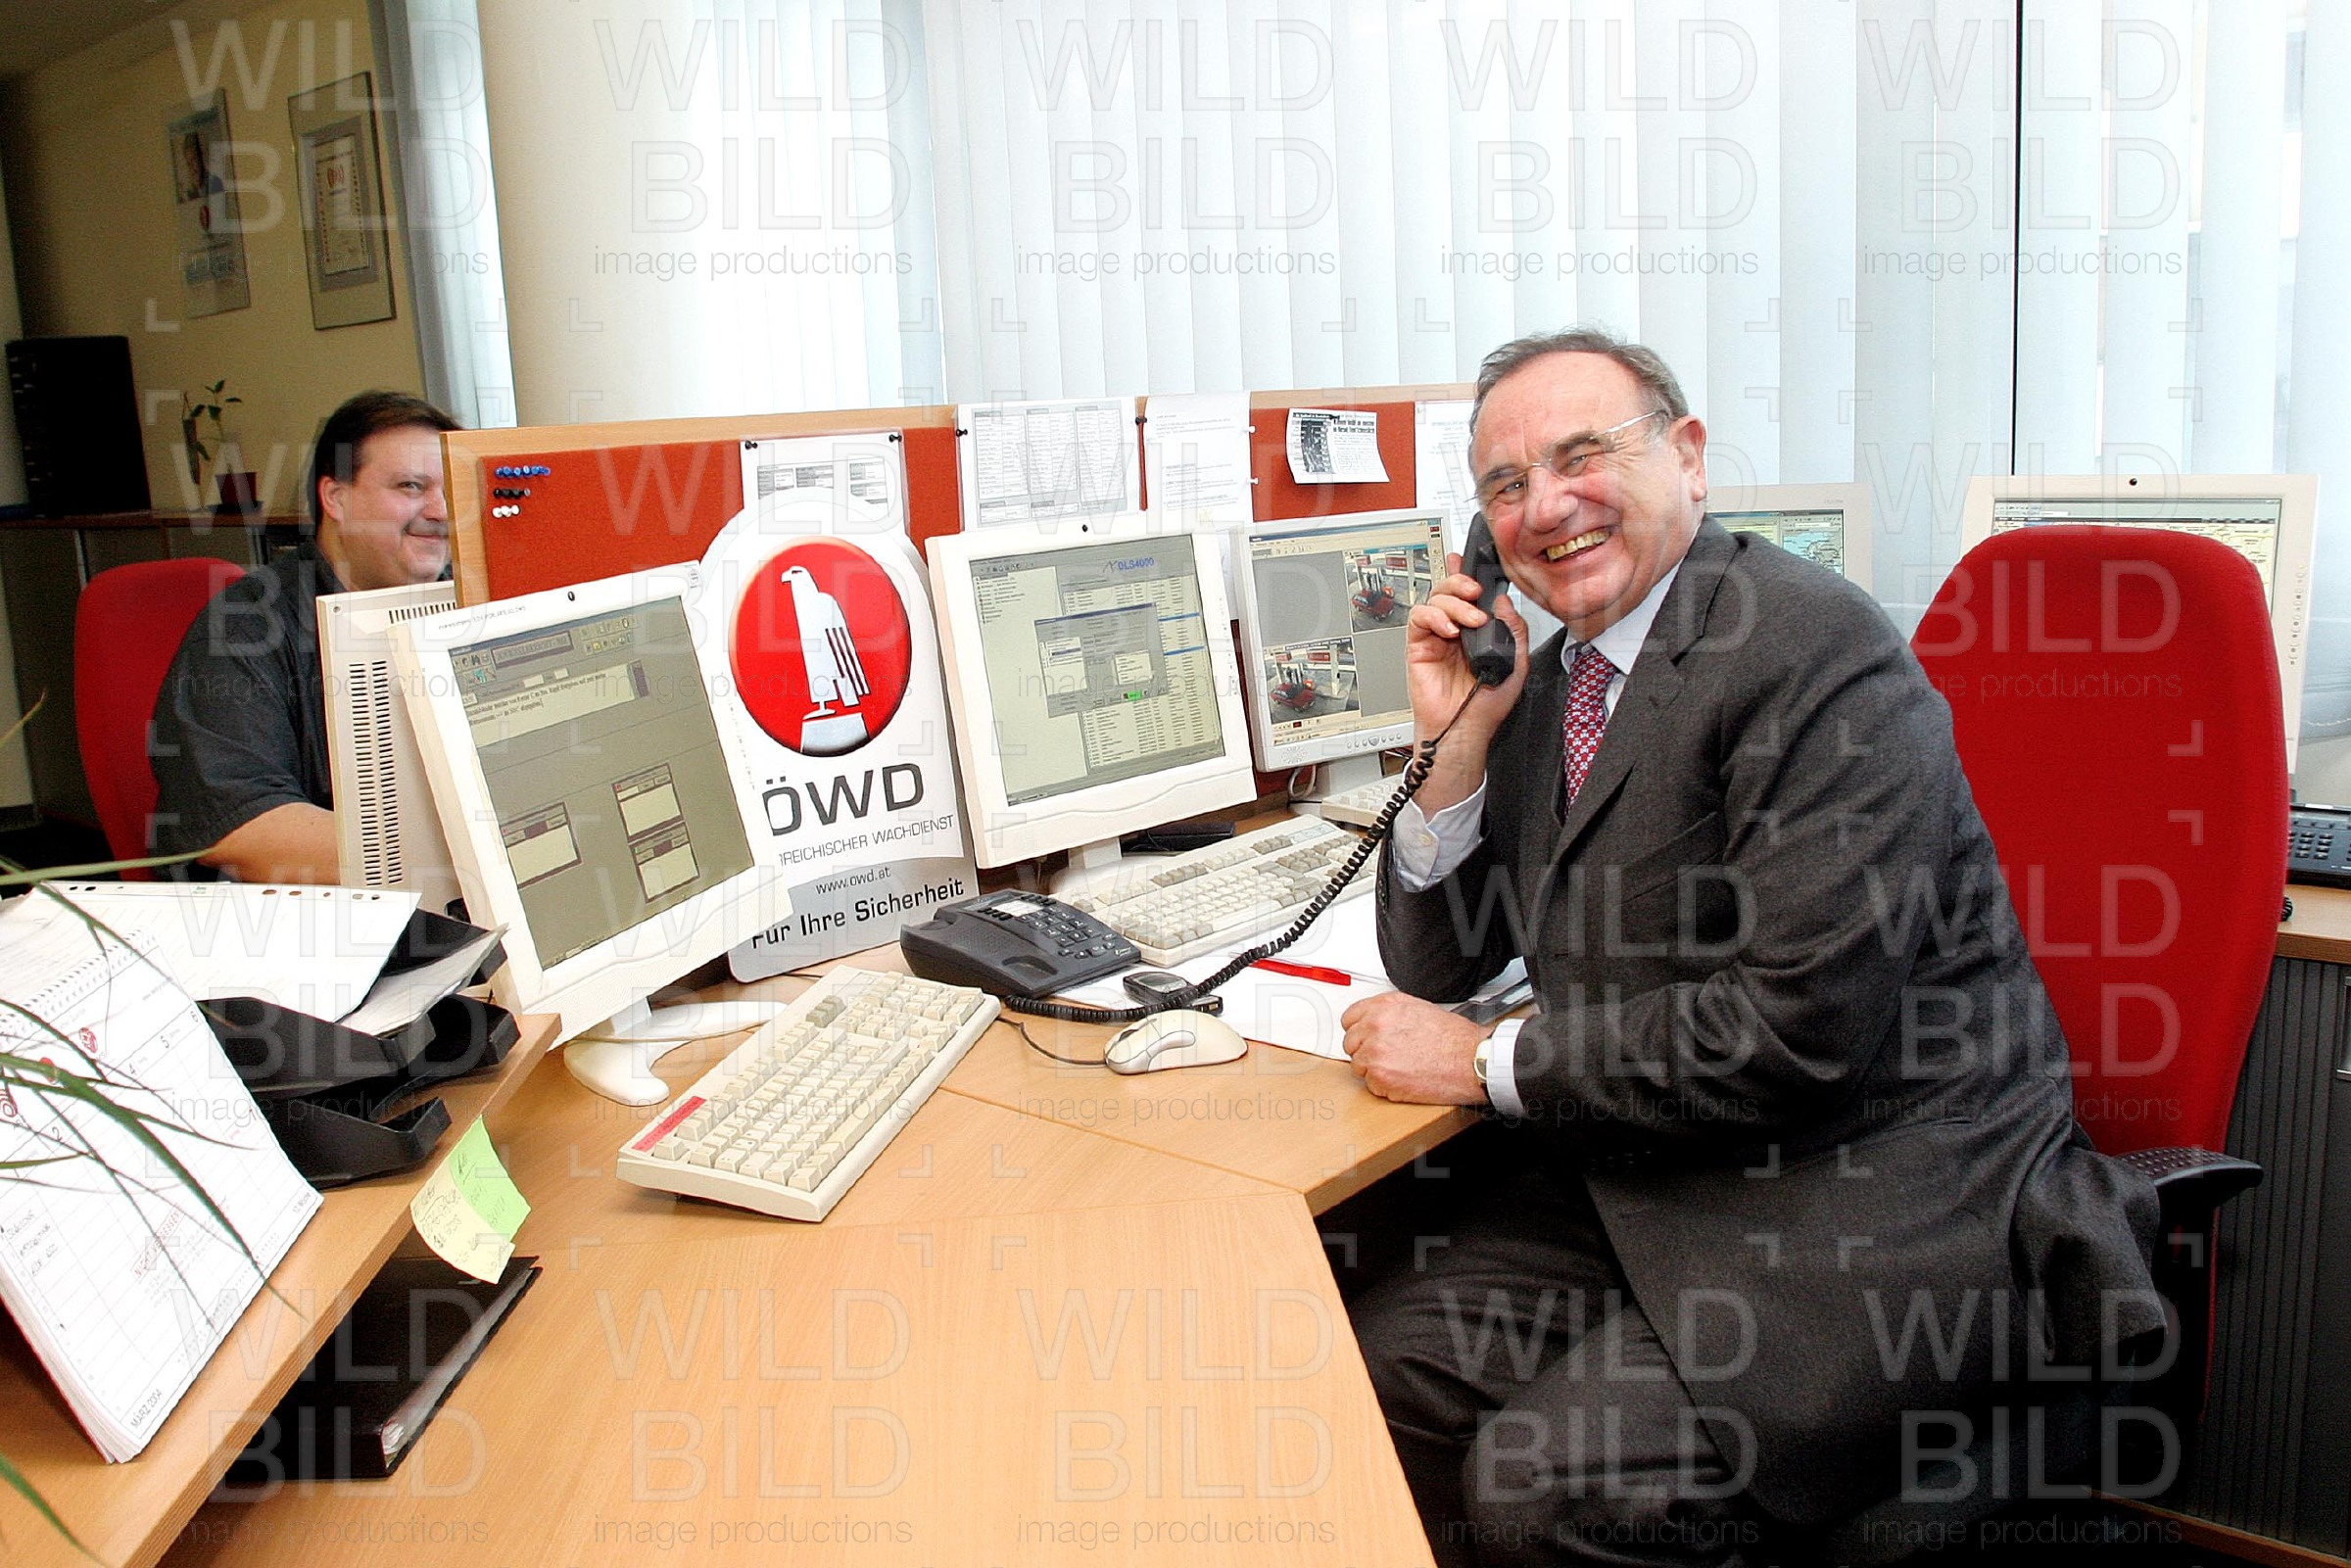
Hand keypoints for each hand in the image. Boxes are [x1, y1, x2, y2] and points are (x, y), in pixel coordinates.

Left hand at [1340, 990, 1489, 1104]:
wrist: (1470, 1059)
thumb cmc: (1453, 1038)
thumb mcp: (1418, 1009)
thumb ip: (1389, 1014)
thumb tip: (1373, 1023)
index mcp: (1384, 1006)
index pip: (1349, 1019)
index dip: (1359, 1031)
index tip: (1365, 1038)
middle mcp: (1375, 1026)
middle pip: (1350, 1044)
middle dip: (1366, 1052)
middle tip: (1388, 1057)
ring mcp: (1375, 1052)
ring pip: (1358, 1066)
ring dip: (1375, 1071)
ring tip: (1401, 1068)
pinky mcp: (1381, 1077)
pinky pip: (1371, 1086)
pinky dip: (1385, 1087)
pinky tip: (1405, 1079)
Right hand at [1407, 554, 1530, 811]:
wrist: (1466, 729)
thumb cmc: (1486, 704)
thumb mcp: (1516, 662)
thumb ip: (1515, 630)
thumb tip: (1503, 602)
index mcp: (1477, 629)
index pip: (1470, 594)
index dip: (1468, 573)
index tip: (1472, 559)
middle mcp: (1455, 629)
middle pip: (1449, 589)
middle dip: (1461, 582)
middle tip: (1475, 591)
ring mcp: (1435, 636)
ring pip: (1435, 599)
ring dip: (1454, 604)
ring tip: (1471, 621)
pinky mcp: (1418, 645)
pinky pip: (1419, 618)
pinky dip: (1433, 617)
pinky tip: (1449, 630)